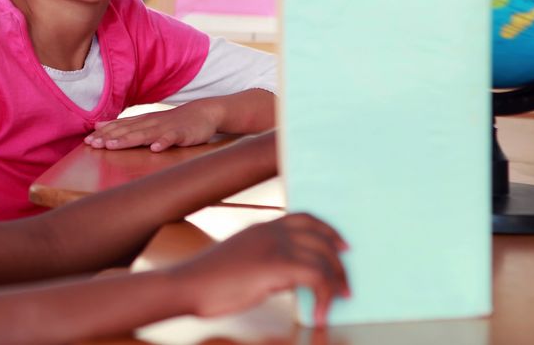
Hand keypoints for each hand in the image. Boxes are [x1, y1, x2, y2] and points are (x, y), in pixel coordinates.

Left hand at [85, 102, 220, 151]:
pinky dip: (163, 143)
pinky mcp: (181, 134)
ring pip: (144, 134)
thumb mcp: (146, 121)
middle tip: (93, 145)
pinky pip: (171, 139)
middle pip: (127, 131)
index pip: (119, 127)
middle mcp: (150, 123)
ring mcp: (165, 128)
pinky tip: (155, 149)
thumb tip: (98, 125)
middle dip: (109, 137)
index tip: (87, 142)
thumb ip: (124, 124)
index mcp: (141, 122)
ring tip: (113, 146)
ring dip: (128, 139)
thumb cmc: (172, 121)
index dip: (103, 135)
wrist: (203, 113)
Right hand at [173, 213, 349, 325]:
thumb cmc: (208, 281)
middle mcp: (270, 231)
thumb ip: (268, 262)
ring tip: (338, 301)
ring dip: (336, 282)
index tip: (343, 246)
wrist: (186, 285)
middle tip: (347, 284)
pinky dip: (324, 298)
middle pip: (321, 238)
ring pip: (323, 258)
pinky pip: (316, 278)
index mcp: (261, 227)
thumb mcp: (242, 262)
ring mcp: (274, 246)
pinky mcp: (275, 266)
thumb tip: (293, 277)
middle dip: (339, 262)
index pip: (305, 219)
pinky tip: (320, 314)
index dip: (328, 231)